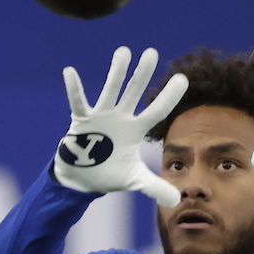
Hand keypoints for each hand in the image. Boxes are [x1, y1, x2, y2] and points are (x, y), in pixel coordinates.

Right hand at [53, 45, 187, 206]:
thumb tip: (176, 201)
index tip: (183, 78)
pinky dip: (74, 89)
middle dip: (142, 74)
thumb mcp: (133, 180)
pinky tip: (69, 72)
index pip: (156, 111)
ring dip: (116, 73)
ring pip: (110, 91)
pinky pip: (78, 103)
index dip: (168, 97)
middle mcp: (120, 118)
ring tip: (124, 52)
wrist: (82, 179)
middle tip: (151, 53)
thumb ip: (154, 186)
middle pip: (134, 93)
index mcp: (135, 129)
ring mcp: (101, 117)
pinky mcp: (81, 122)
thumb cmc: (109, 174)